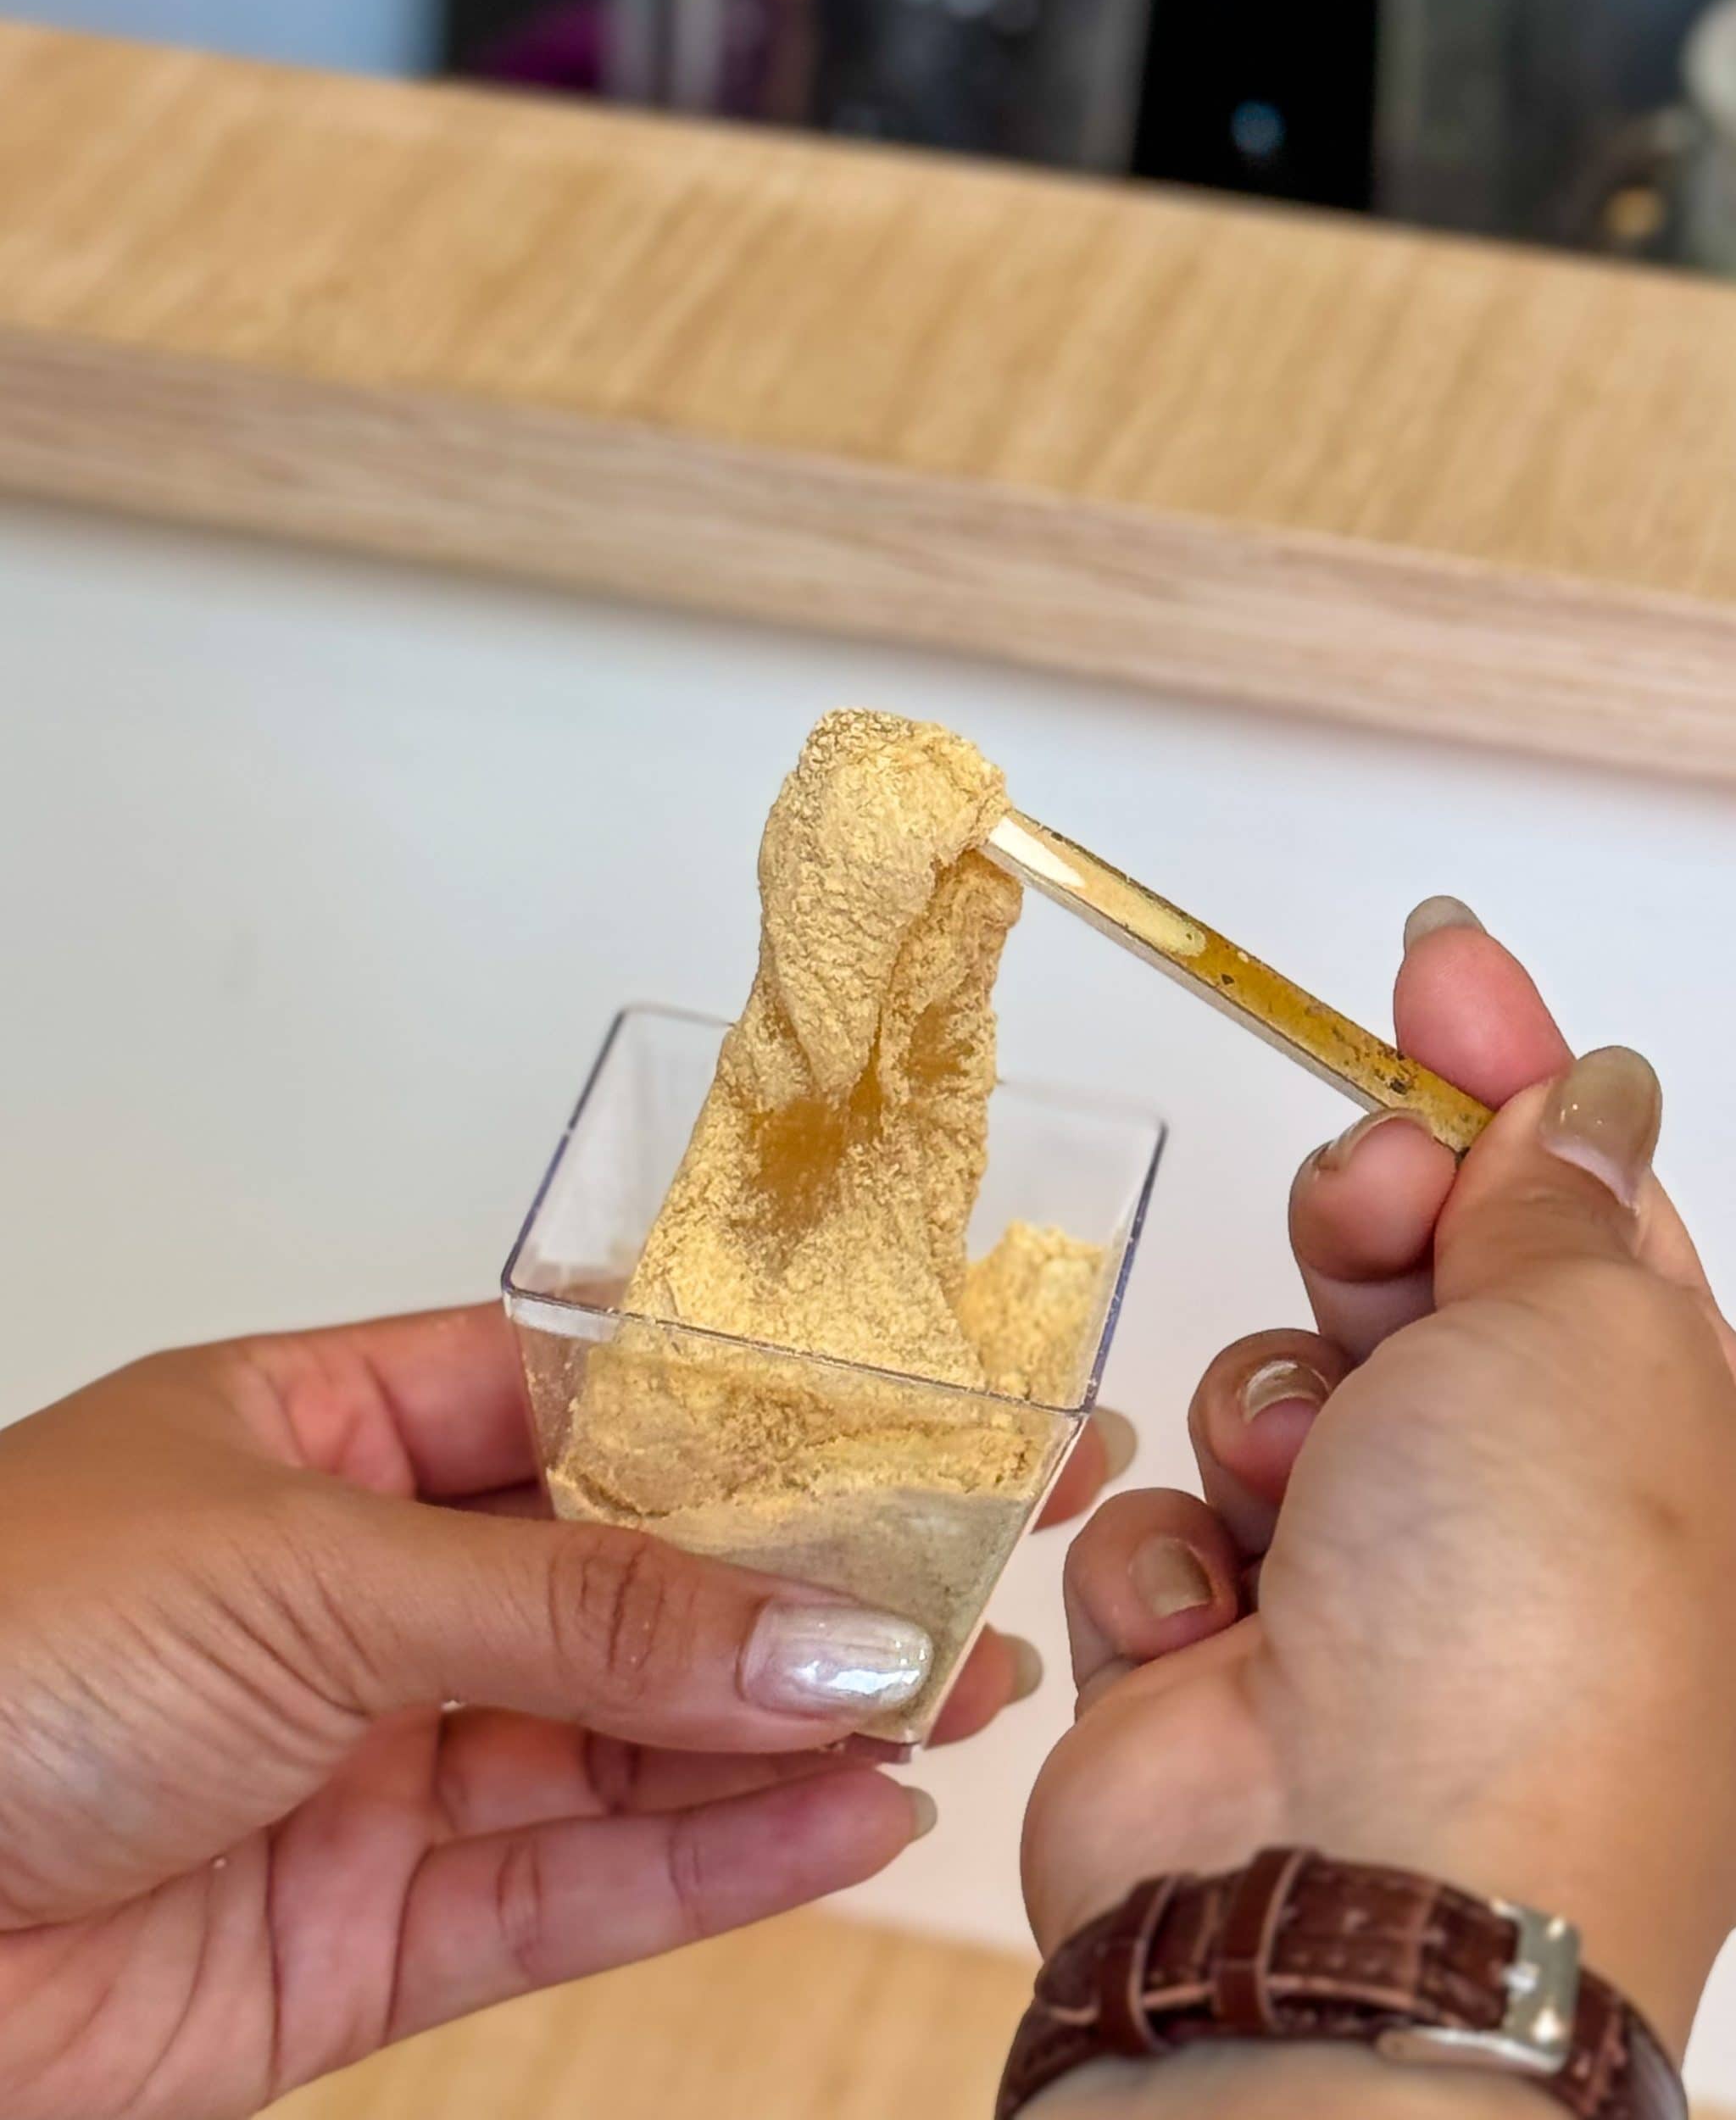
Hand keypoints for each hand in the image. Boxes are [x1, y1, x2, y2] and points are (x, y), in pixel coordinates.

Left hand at [0, 1308, 1123, 2119]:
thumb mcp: (315, 1566)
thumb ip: (584, 1610)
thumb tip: (819, 1630)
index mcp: (337, 1430)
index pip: (601, 1403)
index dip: (764, 1408)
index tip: (920, 1402)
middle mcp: (375, 1590)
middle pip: (643, 1575)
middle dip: (817, 1572)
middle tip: (998, 1545)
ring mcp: (383, 1763)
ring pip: (637, 1738)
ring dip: (800, 1722)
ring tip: (969, 1687)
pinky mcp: (373, 1935)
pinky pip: (582, 1887)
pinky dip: (721, 1862)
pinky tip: (850, 1815)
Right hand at [1024, 907, 1735, 2066]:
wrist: (1348, 1896)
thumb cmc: (1518, 1625)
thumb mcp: (1583, 1344)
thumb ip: (1556, 1201)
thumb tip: (1587, 1097)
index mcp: (1647, 1431)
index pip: (1575, 1200)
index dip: (1503, 1071)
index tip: (1435, 957)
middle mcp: (1511, 1506)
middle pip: (1410, 1277)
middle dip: (1366, 1228)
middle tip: (1361, 1224)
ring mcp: (1361, 1583)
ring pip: (1270, 1385)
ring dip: (1269, 1414)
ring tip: (1302, 1497)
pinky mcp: (1218, 1646)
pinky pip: (1170, 1516)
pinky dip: (1184, 1554)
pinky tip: (1222, 1633)